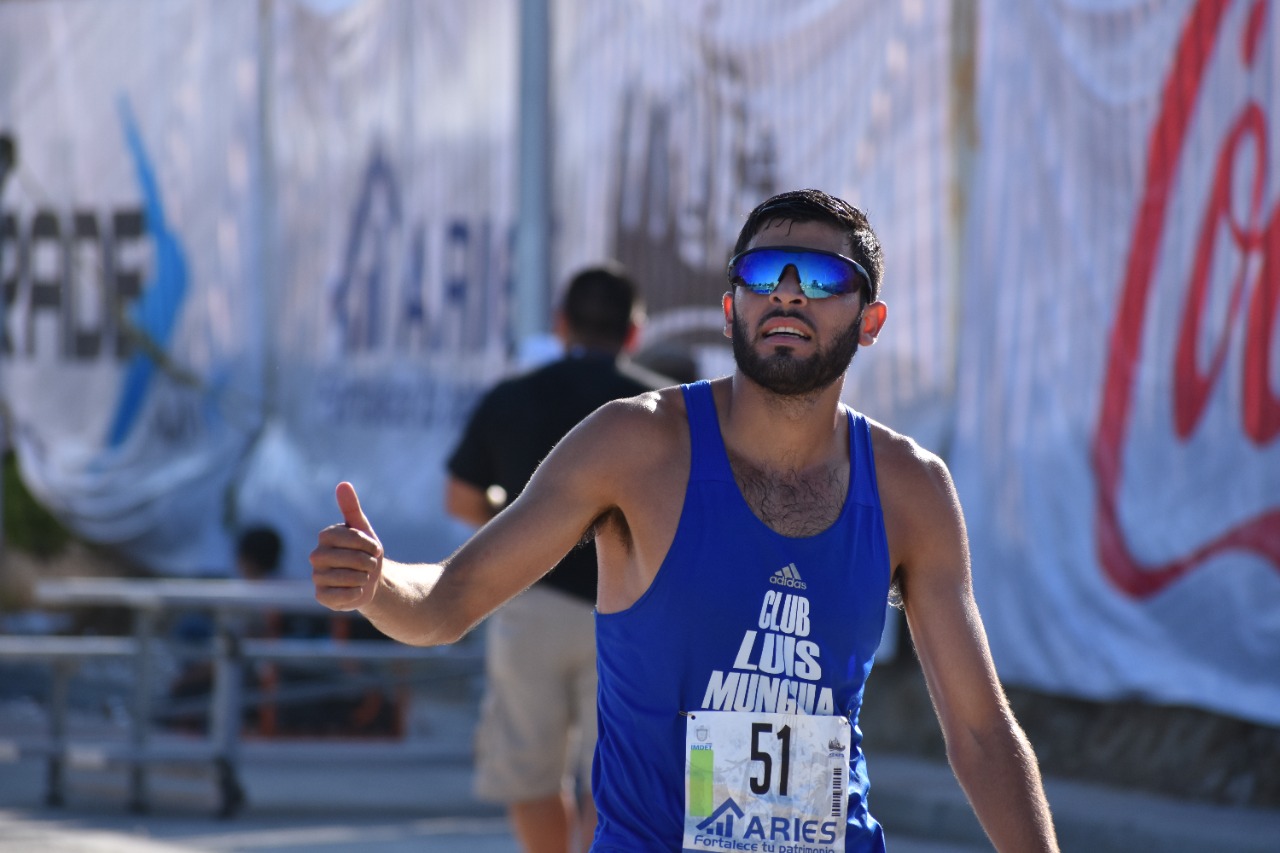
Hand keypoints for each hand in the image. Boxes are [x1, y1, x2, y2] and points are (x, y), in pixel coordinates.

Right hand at [310, 481, 383, 611]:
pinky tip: (356, 590)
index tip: (374, 548)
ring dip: (364, 577)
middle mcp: (316, 556)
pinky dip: (356, 593)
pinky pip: (342, 595)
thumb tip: (343, 484)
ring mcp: (317, 577)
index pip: (351, 537)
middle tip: (369, 564)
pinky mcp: (321, 596)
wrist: (371, 580)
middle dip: (368, 562)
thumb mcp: (363, 529)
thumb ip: (351, 508)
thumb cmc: (365, 552)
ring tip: (363, 576)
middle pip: (350, 558)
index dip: (368, 544)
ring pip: (347, 578)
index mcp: (326, 536)